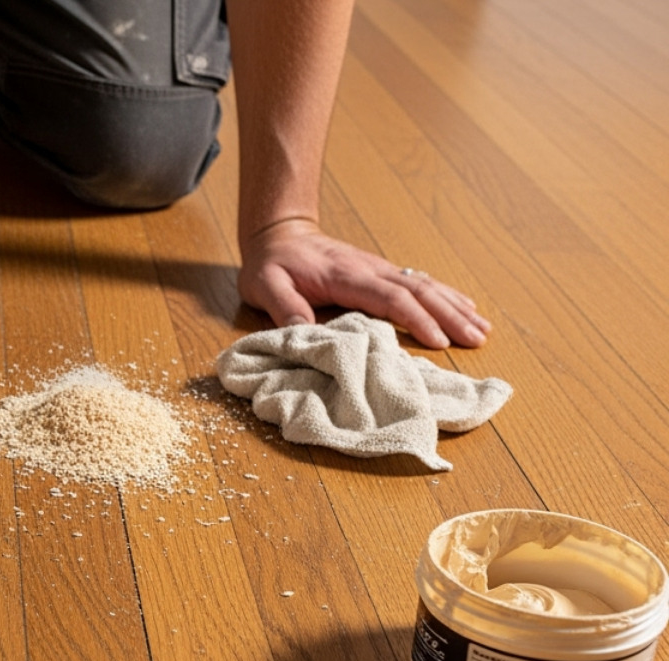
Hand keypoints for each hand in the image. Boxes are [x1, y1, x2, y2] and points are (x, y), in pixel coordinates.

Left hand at [238, 218, 489, 348]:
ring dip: (455, 306)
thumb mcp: (264, 285)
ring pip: (426, 284)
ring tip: (481, 328)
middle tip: (476, 339)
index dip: (416, 319)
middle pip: (419, 290)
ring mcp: (379, 268)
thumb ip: (284, 307)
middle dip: (450, 315)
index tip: (439, 340)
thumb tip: (304, 333)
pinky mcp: (381, 272)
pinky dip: (445, 295)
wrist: (279, 234)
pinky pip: (419, 282)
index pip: (390, 297)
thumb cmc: (271, 264)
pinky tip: (464, 307)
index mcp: (347, 275)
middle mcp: (371, 269)